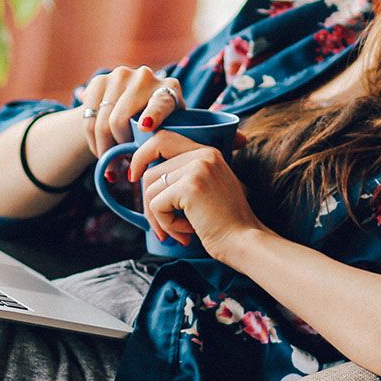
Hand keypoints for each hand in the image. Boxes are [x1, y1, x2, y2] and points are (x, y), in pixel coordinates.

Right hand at [79, 66, 183, 157]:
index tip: (144, 127)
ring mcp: (120, 75)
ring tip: (111, 163)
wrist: (136, 105)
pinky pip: (88, 119)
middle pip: (119, 121)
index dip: (152, 115)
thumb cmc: (158, 127)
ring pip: (101, 123)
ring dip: (104, 149)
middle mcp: (145, 77)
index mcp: (169, 90)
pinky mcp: (99, 80)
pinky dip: (93, 141)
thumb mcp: (166, 134)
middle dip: (117, 149)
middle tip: (121, 166)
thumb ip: (158, 144)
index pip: (160, 103)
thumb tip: (138, 170)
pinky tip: (101, 149)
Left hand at [127, 130, 263, 263]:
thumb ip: (183, 178)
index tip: (135, 177)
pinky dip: (166, 225)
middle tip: (159, 227)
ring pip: (151, 191)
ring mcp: (197, 168)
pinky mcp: (189, 187)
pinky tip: (187, 233)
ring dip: (160, 218)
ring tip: (182, 232)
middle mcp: (202, 154)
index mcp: (207, 152)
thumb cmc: (226, 225)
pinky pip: (157, 205)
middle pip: (151, 171)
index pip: (162, 139)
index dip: (142, 156)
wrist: (245, 242)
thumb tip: (142, 178)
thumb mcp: (207, 190)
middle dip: (148, 203)